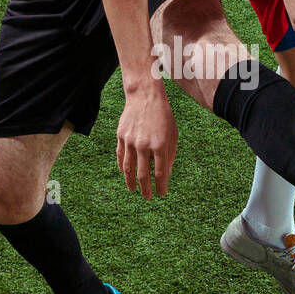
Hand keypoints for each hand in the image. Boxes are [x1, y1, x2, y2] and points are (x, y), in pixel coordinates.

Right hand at [116, 82, 178, 198]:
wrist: (145, 96)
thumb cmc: (163, 115)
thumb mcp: (173, 134)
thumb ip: (170, 155)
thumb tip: (167, 174)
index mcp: (160, 145)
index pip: (160, 173)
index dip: (161, 186)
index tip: (162, 194)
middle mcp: (144, 145)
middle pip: (143, 175)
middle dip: (146, 189)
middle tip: (148, 197)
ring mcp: (130, 141)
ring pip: (129, 169)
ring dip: (131, 182)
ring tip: (133, 190)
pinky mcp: (121, 136)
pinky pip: (121, 156)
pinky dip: (122, 167)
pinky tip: (125, 174)